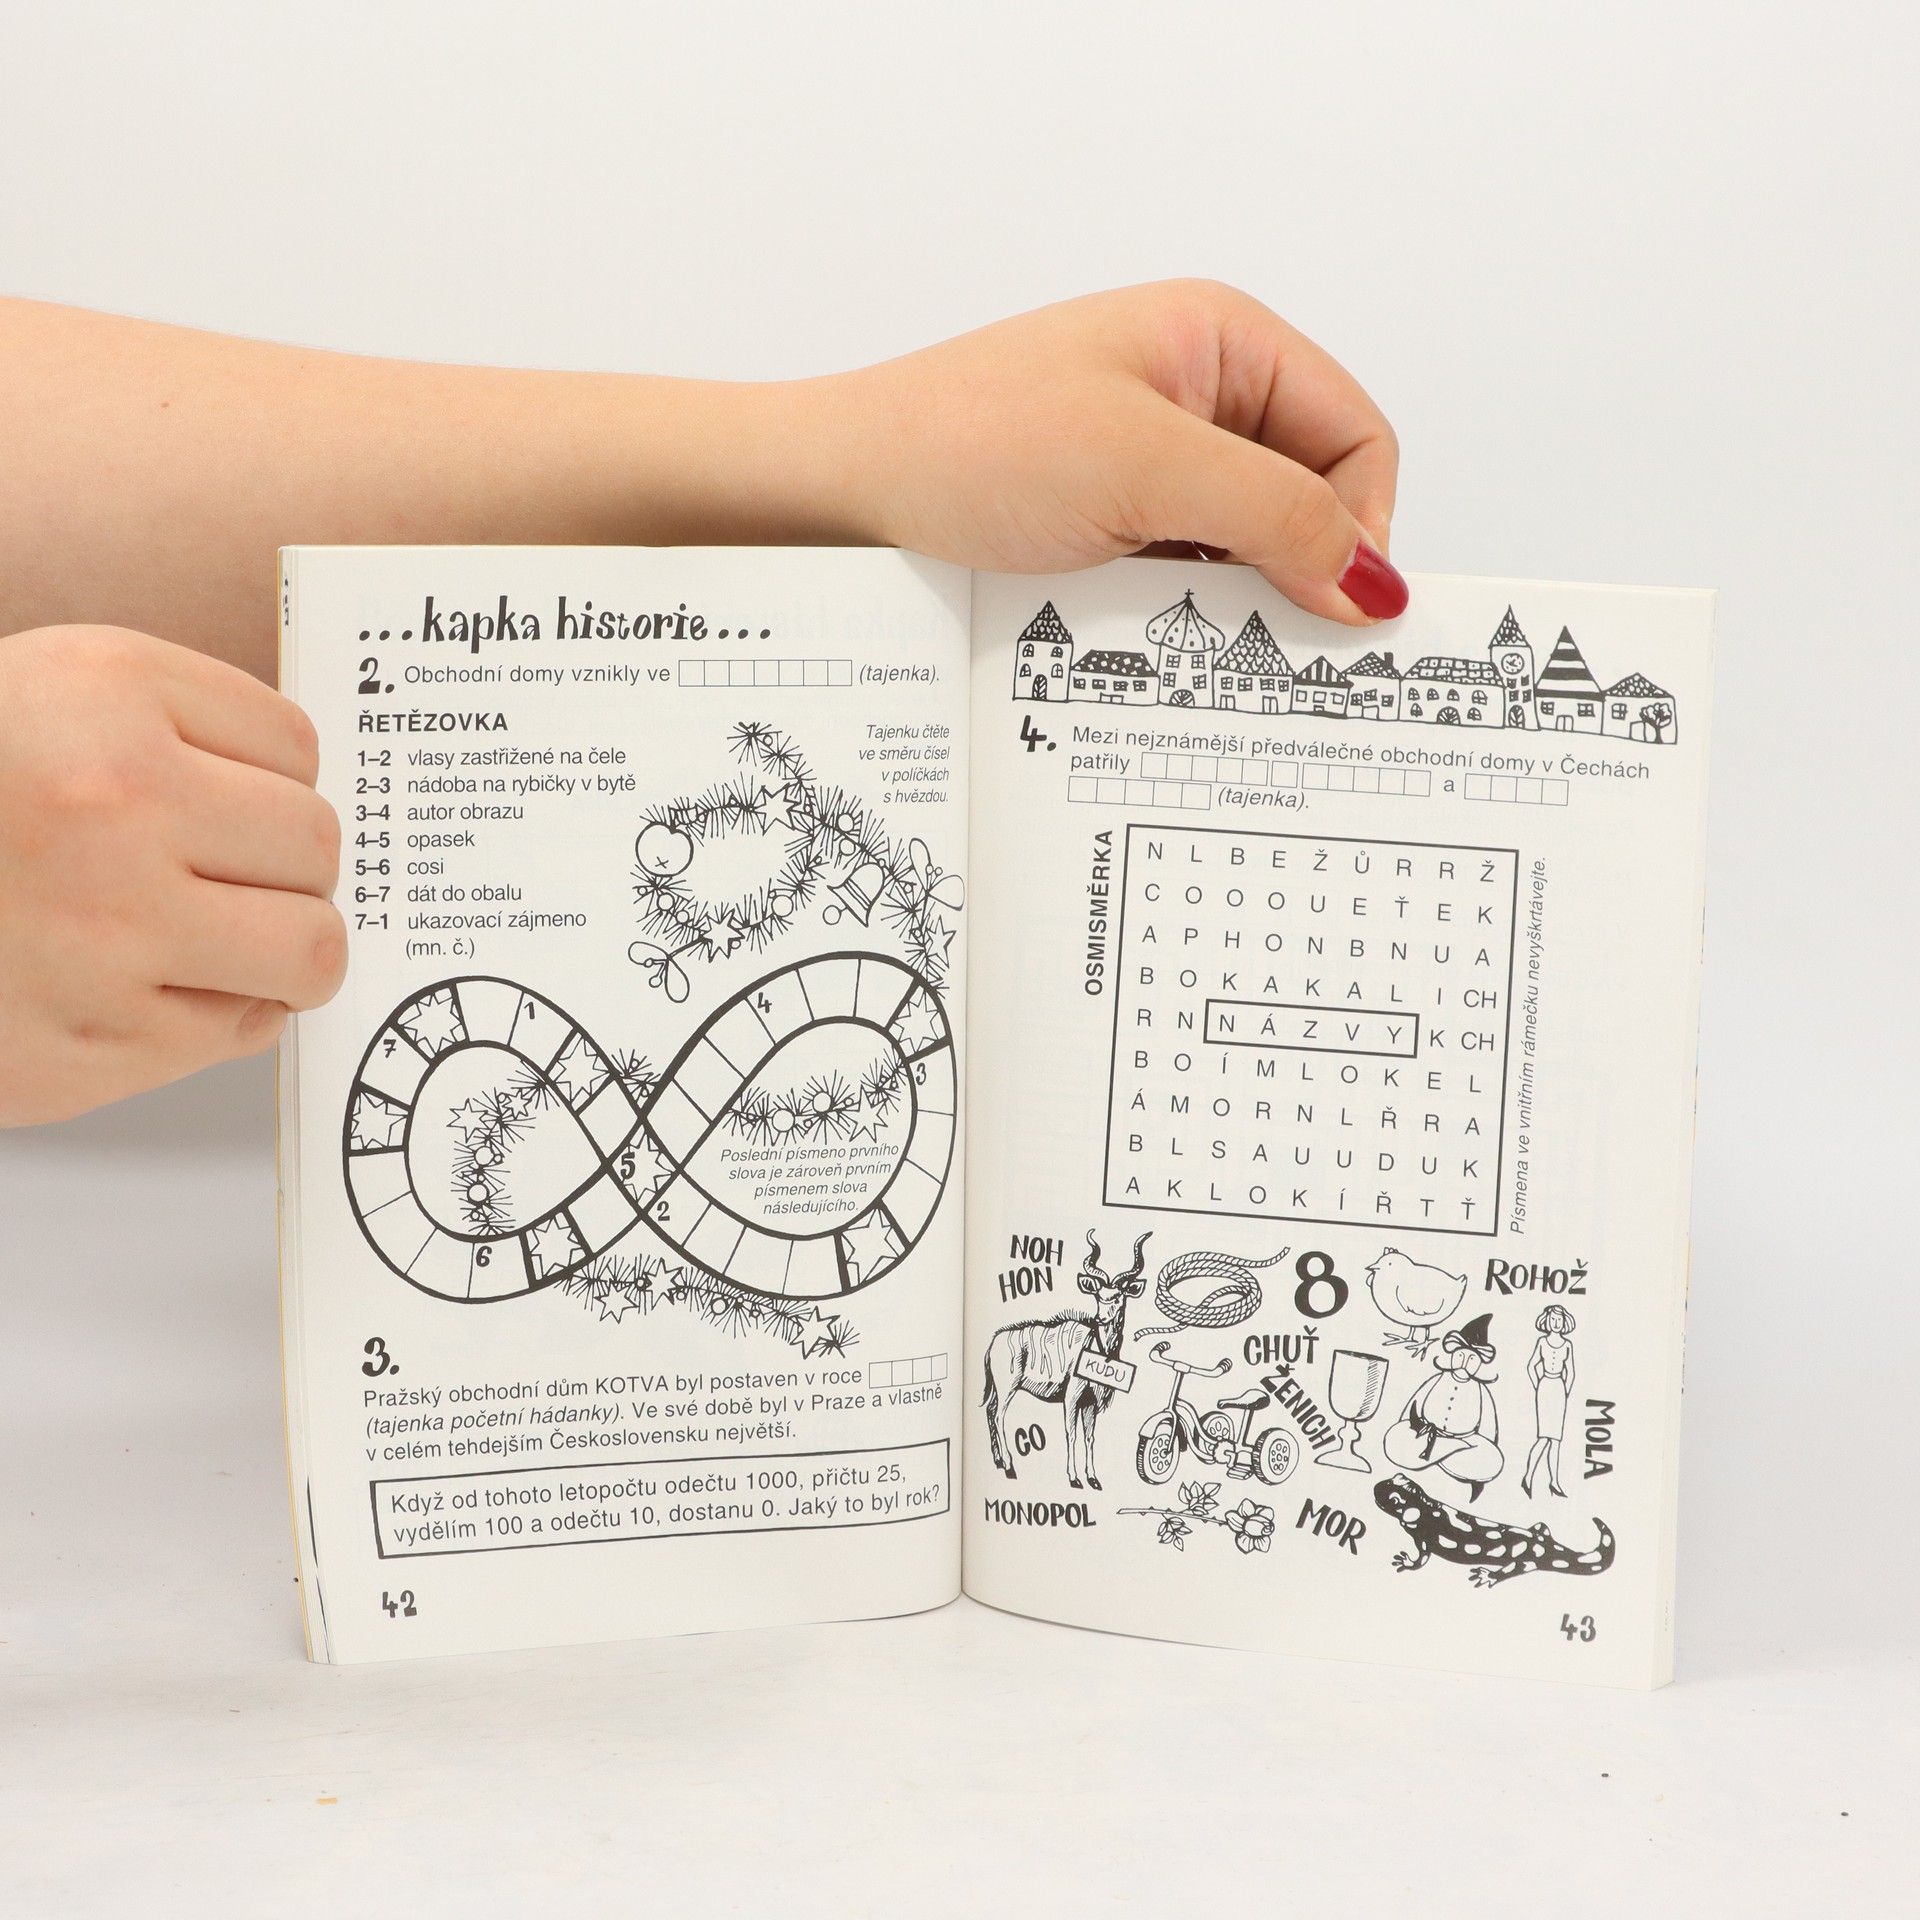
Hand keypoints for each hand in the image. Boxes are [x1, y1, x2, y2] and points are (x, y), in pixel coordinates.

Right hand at [0, 626, 345, 1124]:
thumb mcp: (55, 696)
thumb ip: (185, 727)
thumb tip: (307, 798)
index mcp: (104, 697)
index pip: (296, 749)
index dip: (270, 782)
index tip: (228, 800)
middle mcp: (110, 806)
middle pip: (315, 847)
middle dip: (285, 866)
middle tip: (225, 877)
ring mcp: (104, 934)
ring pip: (309, 950)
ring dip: (282, 949)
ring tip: (215, 937)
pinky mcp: (96, 1043)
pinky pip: (240, 1031)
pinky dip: (216, 1013)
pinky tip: (146, 986)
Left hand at [839, 280, 1404, 624]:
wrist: (837, 493)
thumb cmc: (970, 444)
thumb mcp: (1146, 471)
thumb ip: (1275, 518)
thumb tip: (1377, 582)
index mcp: (1221, 341)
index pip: (1354, 436)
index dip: (1361, 524)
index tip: (1339, 611)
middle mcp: (1195, 394)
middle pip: (1306, 498)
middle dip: (1295, 570)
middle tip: (1270, 646)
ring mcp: (1148, 461)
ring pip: (1243, 547)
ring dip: (1230, 600)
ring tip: (1186, 636)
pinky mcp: (1107, 520)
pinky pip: (1181, 576)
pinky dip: (1178, 613)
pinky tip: (1145, 635)